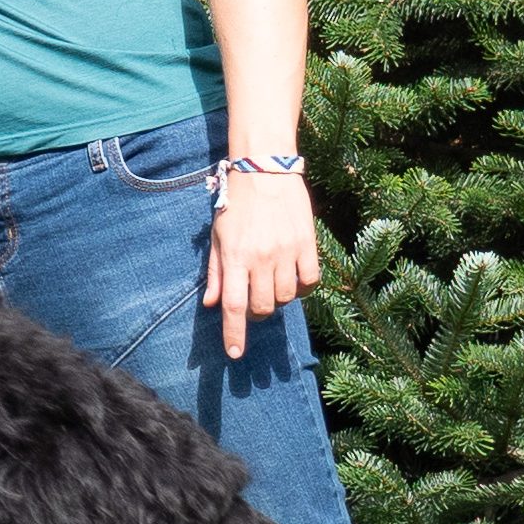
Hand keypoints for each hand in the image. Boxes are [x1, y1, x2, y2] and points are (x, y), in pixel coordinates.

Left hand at [203, 170, 320, 360]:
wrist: (265, 170)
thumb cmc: (237, 203)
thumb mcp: (218, 237)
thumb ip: (216, 273)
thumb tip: (212, 305)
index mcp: (235, 257)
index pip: (233, 306)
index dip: (234, 334)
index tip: (235, 354)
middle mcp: (261, 258)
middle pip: (262, 307)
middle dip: (256, 313)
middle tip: (253, 301)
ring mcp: (287, 252)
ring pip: (286, 297)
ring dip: (278, 299)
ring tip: (272, 284)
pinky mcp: (308, 243)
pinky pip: (311, 281)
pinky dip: (303, 287)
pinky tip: (295, 278)